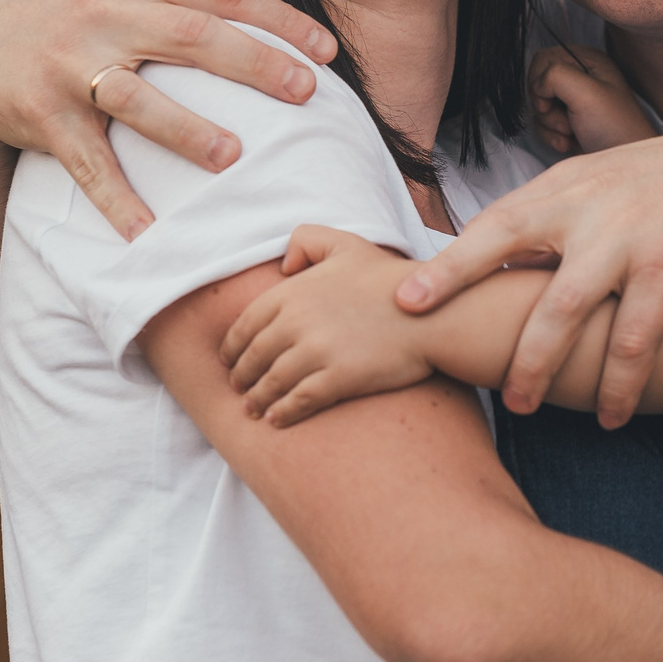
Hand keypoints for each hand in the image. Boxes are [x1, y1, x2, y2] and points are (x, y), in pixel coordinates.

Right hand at [0, 0, 337, 239]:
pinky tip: (146, 232)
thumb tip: (275, 22)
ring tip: (234, 158)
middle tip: (306, 93)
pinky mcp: (41, 113)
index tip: (326, 51)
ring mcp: (70, 63)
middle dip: (254, 64)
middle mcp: (104, 11)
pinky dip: (116, 199)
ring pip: (138, 98)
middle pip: (192, 36)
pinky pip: (86, 161)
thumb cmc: (71, 10)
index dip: (278, 19)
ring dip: (187, 131)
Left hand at [219, 226, 431, 424]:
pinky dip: (282, 413)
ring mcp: (317, 351)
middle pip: (254, 357)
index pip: (245, 326)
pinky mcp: (337, 378)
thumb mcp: (345, 243)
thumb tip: (283, 266)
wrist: (432, 311)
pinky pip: (298, 401)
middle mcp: (298, 321)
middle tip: (239, 389)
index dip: (232, 347)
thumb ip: (306, 241)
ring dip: (257, 399)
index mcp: (292, 292)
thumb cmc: (388, 279)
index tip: (230, 361)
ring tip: (253, 408)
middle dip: (241, 376)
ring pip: (271, 383)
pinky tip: (276, 420)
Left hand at [394, 118, 662, 425]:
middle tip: (441, 353)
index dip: (450, 264)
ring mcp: (628, 239)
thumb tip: (524, 248)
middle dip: (463, 304)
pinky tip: (611, 414)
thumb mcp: (621, 180)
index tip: (407, 296)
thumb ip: (574, 211)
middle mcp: (590, 207)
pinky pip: (632, 342)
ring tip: (524, 406)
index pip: (496, 222)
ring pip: (563, 314)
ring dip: (540, 367)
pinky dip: (618, 385)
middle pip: (507, 258)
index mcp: (573, 183)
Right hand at [529, 45, 660, 155]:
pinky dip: (551, 136)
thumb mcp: (586, 92)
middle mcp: (579, 78)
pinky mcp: (567, 123)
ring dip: (550, 124)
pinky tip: (569, 143)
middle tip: (568, 117)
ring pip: (538, 106)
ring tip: (572, 132)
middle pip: (537, 84)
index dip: (541, 80)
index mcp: (588, 61)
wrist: (621, 162)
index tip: (552, 98)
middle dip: (546, 106)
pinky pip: (542, 125)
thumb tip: (538, 87)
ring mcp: (572, 102)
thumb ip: (555, 75)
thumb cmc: (614, 127)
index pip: (544, 58)